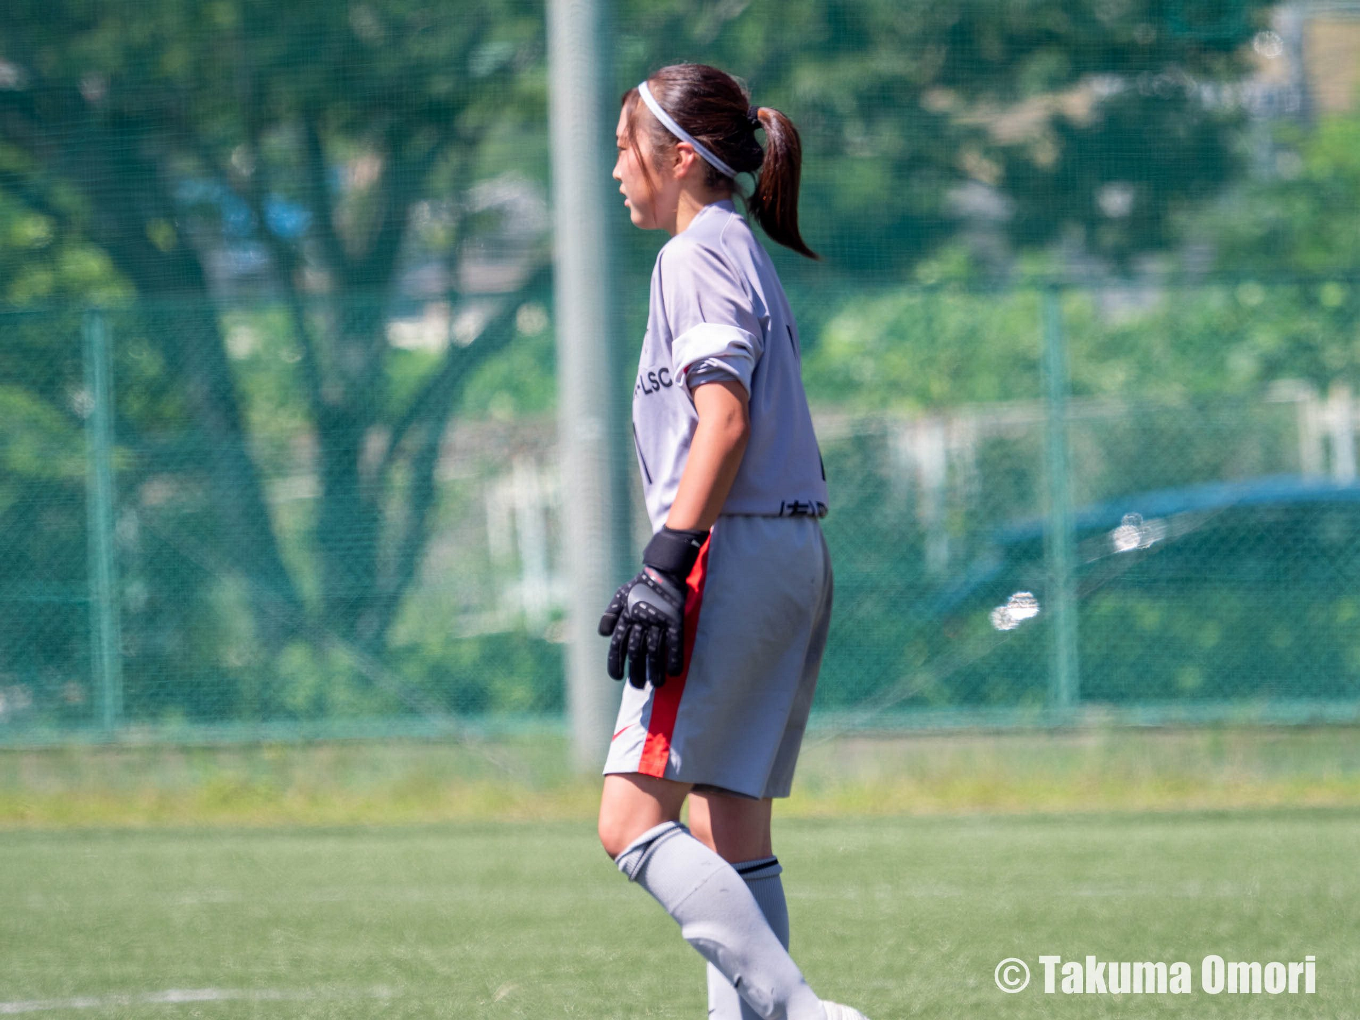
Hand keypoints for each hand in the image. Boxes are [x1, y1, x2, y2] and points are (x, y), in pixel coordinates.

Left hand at [597, 526, 707, 687]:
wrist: (663, 569)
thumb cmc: (640, 584)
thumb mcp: (620, 596)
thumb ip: (611, 615)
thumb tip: (603, 635)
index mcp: (626, 617)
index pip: (618, 644)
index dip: (616, 662)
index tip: (616, 678)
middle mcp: (640, 621)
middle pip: (636, 652)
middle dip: (636, 671)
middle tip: (638, 686)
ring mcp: (658, 620)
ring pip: (654, 650)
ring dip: (655, 670)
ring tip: (657, 685)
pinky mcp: (674, 619)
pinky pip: (674, 642)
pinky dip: (674, 657)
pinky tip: (675, 672)